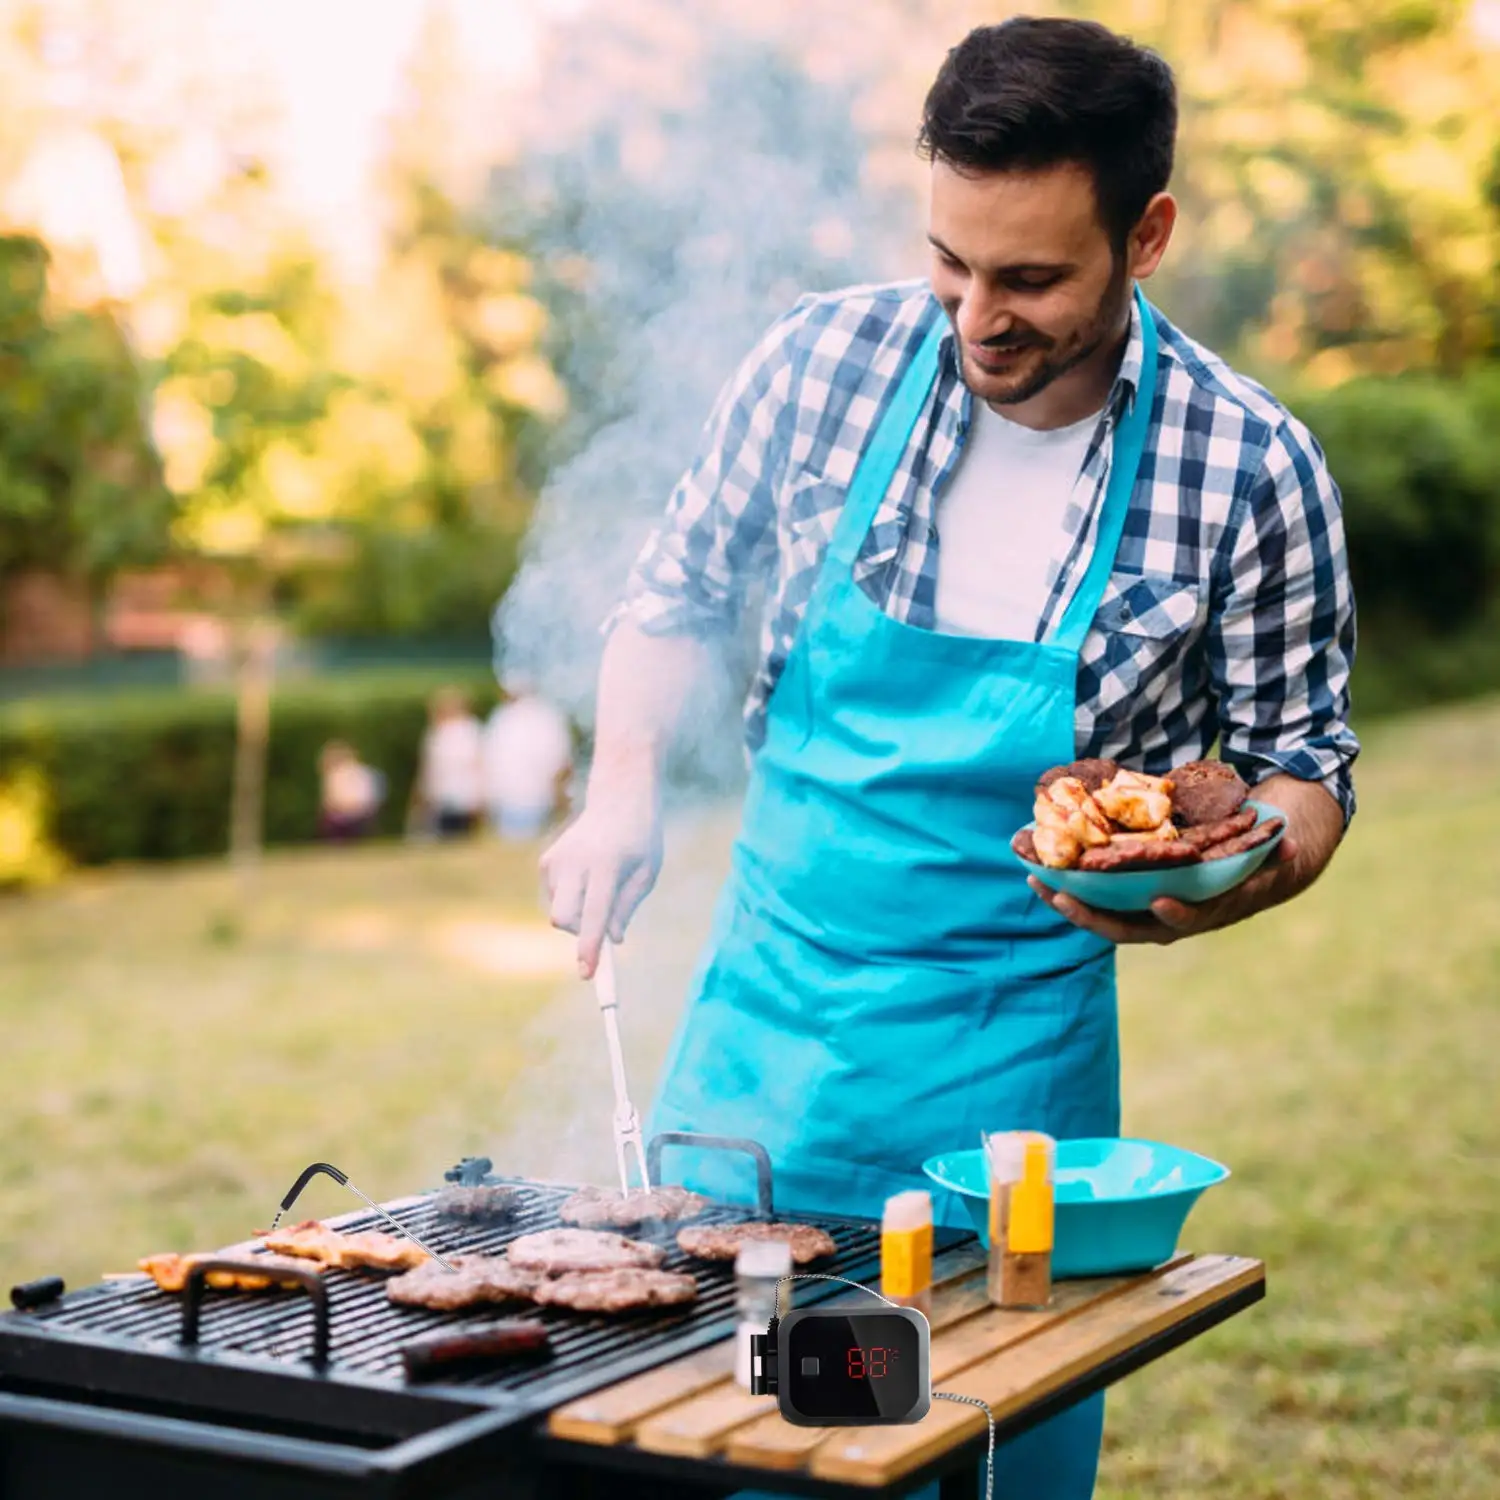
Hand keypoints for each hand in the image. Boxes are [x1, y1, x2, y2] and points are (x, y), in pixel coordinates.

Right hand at [540, 789, 663, 978]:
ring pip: (559, 910)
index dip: (589, 946)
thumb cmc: (640, 839)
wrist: (618, 799)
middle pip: (563, 918)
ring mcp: (556, 859)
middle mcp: (574, 861)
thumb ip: (627, 907)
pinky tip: (588, 878)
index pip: (594, 913)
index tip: (587, 973)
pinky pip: (555, 898)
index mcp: (605, 864)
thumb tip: (612, 940)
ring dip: (579, 915)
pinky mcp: (546, 861)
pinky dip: (571, 900)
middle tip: (603, 931)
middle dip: (579, 934)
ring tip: (602, 888)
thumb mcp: (646, 873)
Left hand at [1027, 835, 1299, 945]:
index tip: (1160, 902)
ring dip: (1070, 901)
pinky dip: (1071, 885)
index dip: (1176, 915)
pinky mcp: (1133, 897)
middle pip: (1130, 927)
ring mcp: (1151, 909)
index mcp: (1211, 909)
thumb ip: (1278, 853)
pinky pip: (1098, 897)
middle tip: (1061, 895)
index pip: (1192, 920)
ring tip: (1036, 881)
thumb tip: (1288, 845)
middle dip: (1093, 915)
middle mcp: (1176, 917)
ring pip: (1106, 915)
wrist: (1258, 864)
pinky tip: (1041, 869)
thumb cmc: (1266, 857)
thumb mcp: (1276, 854)